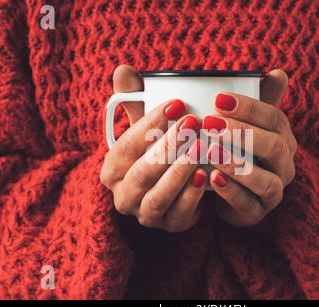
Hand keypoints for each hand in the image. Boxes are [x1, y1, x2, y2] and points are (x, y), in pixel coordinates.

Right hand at [100, 65, 206, 231]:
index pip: (127, 145)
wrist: (170, 186)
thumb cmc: (155, 150)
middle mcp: (123, 195)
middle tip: (193, 122)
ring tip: (201, 148)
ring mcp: (145, 215)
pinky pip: (180, 214)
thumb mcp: (144, 126)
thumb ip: (133, 100)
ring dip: (180, 172)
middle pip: (142, 172)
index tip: (177, 102)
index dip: (150, 123)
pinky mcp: (170, 226)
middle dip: (168, 146)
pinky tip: (207, 175)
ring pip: (158, 196)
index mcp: (112, 169)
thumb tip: (123, 69)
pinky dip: (193, 196)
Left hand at [204, 70, 296, 226]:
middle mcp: (285, 165)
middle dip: (242, 133)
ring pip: (265, 179)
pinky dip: (230, 191)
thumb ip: (259, 101)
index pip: (276, 119)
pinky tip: (210, 178)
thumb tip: (279, 72)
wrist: (231, 192)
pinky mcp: (257, 213)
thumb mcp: (247, 125)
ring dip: (236, 163)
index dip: (250, 108)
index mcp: (284, 138)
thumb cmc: (238, 151)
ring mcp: (274, 192)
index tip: (218, 99)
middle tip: (210, 123)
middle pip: (274, 147)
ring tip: (210, 150)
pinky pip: (248, 204)